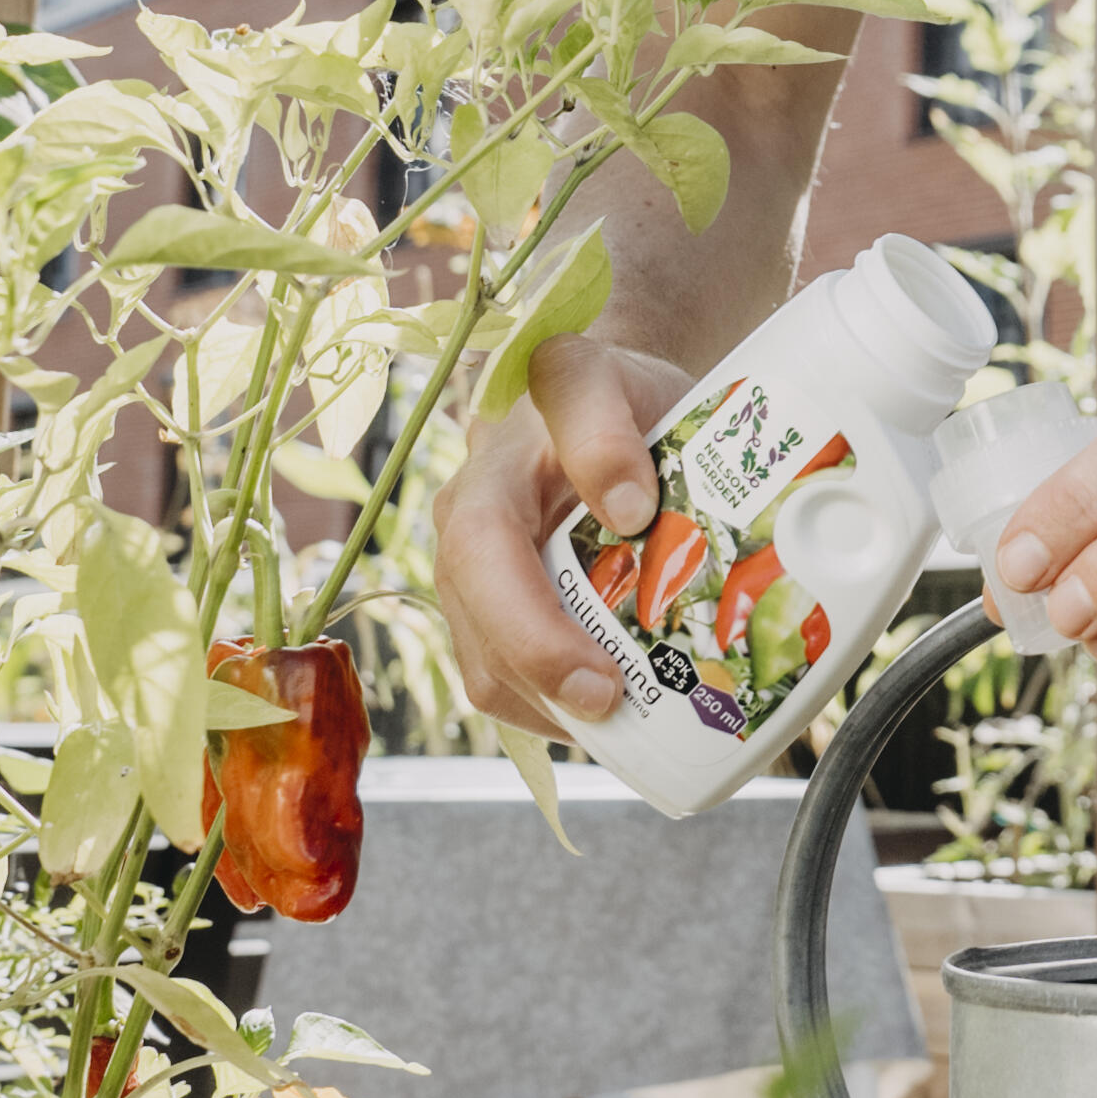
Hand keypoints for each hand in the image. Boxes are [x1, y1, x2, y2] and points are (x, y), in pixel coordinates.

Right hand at [433, 336, 691, 733]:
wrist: (611, 400)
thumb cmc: (611, 391)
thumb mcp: (607, 377)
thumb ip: (601, 422)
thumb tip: (628, 510)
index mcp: (487, 481)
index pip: (484, 559)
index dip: (532, 631)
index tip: (600, 677)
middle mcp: (465, 541)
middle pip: (483, 639)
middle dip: (548, 687)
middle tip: (622, 710)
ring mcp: (477, 587)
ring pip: (493, 675)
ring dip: (557, 711)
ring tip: (631, 720)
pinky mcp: (499, 618)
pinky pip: (515, 684)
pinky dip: (563, 709)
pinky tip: (620, 710)